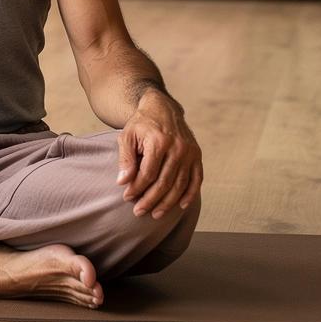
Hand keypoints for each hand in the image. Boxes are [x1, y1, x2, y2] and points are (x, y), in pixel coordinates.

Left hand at [116, 90, 201, 219]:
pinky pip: (196, 180)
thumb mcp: (127, 136)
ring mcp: (190, 152)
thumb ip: (125, 159)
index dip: (137, 188)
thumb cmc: (141, 124)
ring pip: (180, 185)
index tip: (127, 197)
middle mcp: (178, 147)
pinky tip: (180, 206)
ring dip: (167, 203)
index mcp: (159, 141)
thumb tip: (123, 182)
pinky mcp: (197, 155)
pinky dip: (189, 195)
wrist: (162, 108)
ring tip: (155, 214)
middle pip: (164, 182)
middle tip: (138, 212)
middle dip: (150, 200)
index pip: (148, 173)